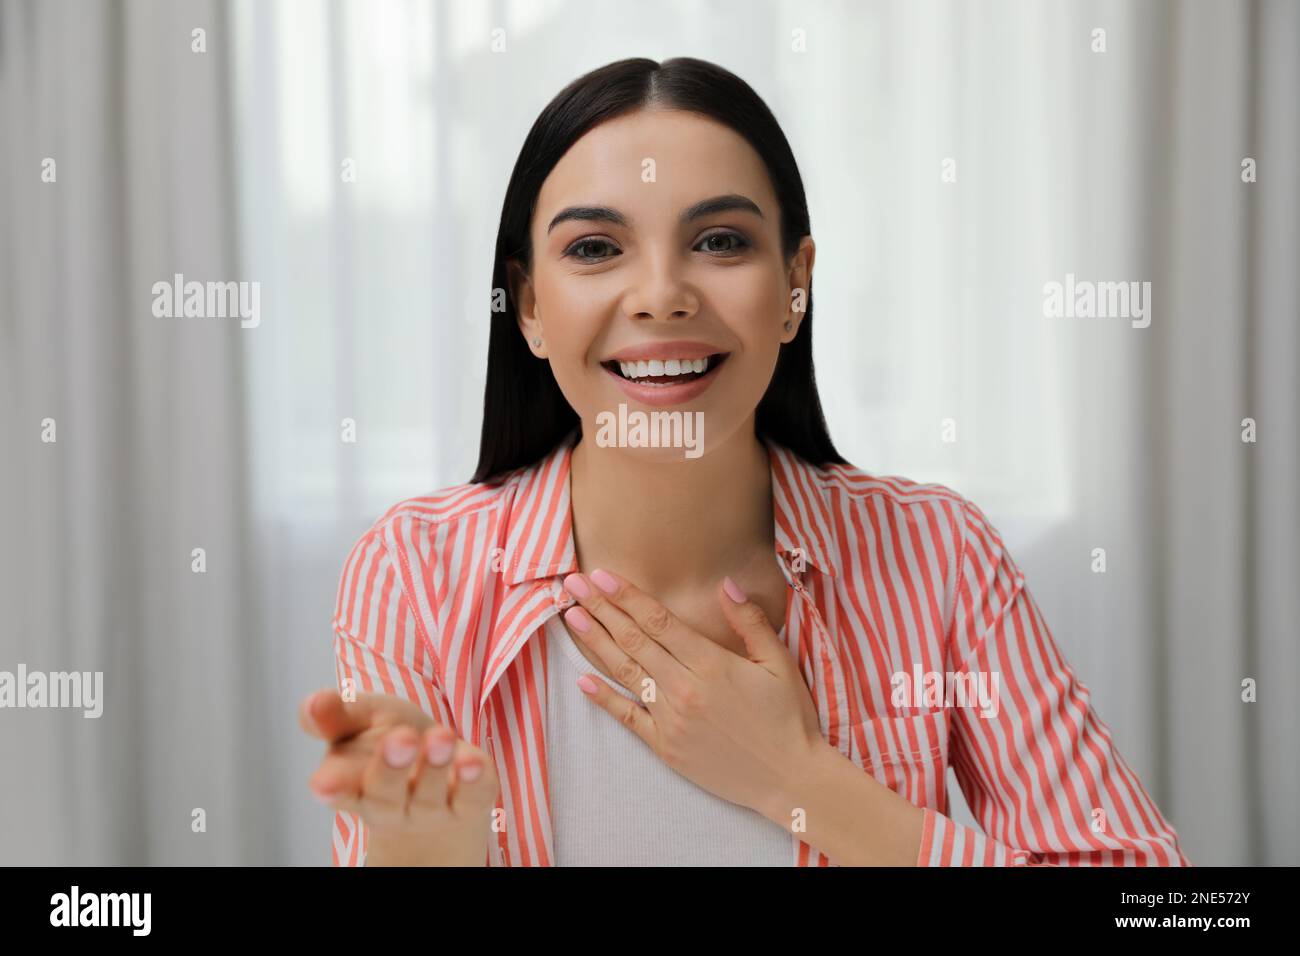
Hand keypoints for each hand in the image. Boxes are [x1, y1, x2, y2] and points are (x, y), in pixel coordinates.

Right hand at [299, 688, 498, 865]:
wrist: (442, 776)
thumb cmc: (392, 739)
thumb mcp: (362, 719)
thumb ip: (337, 715)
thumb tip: (313, 704)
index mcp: (350, 782)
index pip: (337, 787)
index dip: (332, 786)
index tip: (324, 783)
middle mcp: (386, 804)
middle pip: (383, 795)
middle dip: (390, 767)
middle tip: (401, 737)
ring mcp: (428, 810)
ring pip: (427, 796)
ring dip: (434, 765)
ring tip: (441, 735)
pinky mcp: (468, 806)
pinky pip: (471, 798)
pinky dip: (473, 780)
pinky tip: (474, 761)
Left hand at [559, 569, 824, 820]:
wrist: (790, 778)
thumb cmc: (789, 717)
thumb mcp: (779, 662)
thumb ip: (750, 621)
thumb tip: (726, 583)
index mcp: (712, 663)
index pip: (659, 621)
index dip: (627, 596)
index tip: (602, 575)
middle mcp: (685, 688)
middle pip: (634, 640)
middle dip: (600, 609)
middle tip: (572, 586)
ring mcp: (672, 719)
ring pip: (625, 672)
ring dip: (595, 643)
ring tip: (572, 618)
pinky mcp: (666, 747)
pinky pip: (628, 717)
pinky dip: (604, 699)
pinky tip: (583, 681)